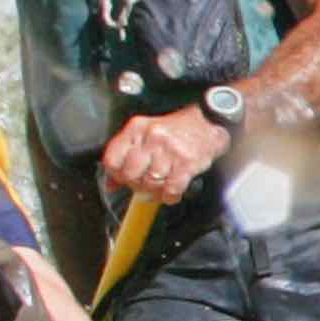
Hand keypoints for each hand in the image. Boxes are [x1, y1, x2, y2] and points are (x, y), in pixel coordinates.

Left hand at [96, 100, 233, 204]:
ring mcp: (170, 150)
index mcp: (137, 128)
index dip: (115, 175)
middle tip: (142, 184)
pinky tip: (170, 192)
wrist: (209, 123)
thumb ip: (126, 156)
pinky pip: (171, 190)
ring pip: (150, 184)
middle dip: (134, 185)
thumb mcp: (145, 135)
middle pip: (130, 174)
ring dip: (153, 191)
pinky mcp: (187, 163)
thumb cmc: (176, 130)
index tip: (122, 179)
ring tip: (158, 186)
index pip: (113, 159)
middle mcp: (152, 137)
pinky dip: (169, 196)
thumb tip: (110, 184)